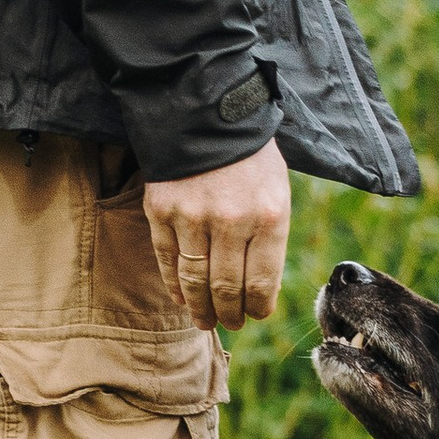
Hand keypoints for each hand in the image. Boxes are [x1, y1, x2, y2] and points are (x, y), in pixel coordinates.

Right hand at [142, 138, 290, 330]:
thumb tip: (263, 288)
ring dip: (200, 308)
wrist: (207, 114)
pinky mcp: (161, 211)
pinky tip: (181, 298)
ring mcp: (192, 217)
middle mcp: (231, 221)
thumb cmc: (251, 158)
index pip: (262, 283)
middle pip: (227, 289)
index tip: (255, 316)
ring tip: (205, 321)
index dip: (258, 308)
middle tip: (230, 324)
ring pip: (194, 281)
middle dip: (229, 314)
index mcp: (268, 217)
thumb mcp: (277, 191)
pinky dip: (173, 285)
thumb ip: (271, 238)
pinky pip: (167, 260)